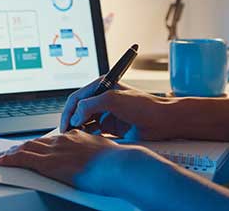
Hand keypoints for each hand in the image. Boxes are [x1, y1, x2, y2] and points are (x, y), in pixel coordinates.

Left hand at [0, 130, 127, 188]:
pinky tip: (2, 162)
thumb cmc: (119, 163)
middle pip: (37, 142)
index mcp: (77, 136)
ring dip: (14, 153)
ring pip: (27, 148)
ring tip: (5, 157)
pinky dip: (10, 160)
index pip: (53, 140)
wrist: (121, 165)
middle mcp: (64, 140)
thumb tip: (93, 158)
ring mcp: (56, 150)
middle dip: (23, 147)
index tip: (35, 147)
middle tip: (12, 151)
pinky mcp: (50, 163)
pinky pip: (24, 159)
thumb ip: (94, 152)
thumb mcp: (105, 152)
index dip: (41, 144)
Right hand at [60, 76, 175, 140]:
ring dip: (78, 129)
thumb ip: (91, 104)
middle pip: (77, 110)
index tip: (66, 124)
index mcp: (101, 86)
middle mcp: (101, 99)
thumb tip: (75, 115)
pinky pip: (93, 131)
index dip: (69, 111)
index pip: (77, 98)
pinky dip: (87, 136)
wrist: (163, 121)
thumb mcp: (114, 100)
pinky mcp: (110, 126)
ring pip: (84, 121)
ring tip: (75, 139)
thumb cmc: (144, 105)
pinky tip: (85, 142)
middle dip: (71, 121)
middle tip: (67, 134)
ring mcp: (105, 113)